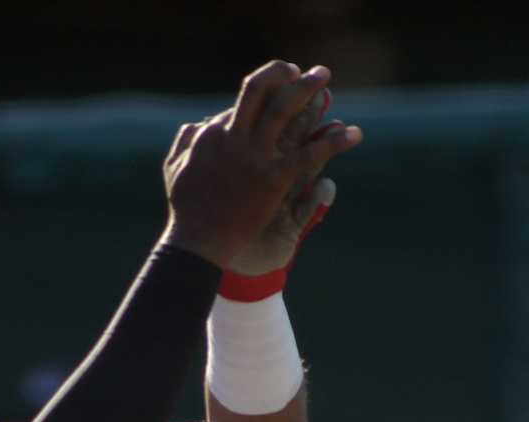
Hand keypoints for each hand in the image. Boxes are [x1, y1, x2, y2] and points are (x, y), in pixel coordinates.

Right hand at [160, 61, 356, 271]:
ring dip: (308, 91)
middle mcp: (235, 137)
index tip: (277, 85)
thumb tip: (200, 122)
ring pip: (286, 111)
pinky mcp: (274, 179)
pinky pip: (309, 154)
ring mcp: (256, 157)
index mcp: (213, 134)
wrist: (198, 242)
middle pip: (261, 90)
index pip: (242, 103)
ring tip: (325, 78)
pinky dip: (333, 142)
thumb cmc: (186, 209)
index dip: (263, 91)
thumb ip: (187, 141)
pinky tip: (353, 134)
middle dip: (283, 73)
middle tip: (303, 71)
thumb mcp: (175, 168)